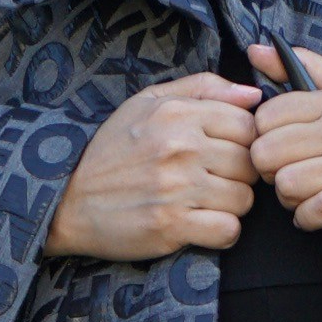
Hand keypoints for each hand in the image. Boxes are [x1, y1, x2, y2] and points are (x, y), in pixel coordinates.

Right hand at [46, 72, 261, 259]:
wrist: (67, 201)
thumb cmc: (111, 151)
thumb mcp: (147, 104)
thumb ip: (202, 88)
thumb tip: (253, 95)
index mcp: (177, 114)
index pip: (248, 125)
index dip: (243, 142)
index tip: (224, 153)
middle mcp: (179, 147)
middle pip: (250, 164)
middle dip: (238, 175)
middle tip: (213, 181)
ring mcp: (176, 188)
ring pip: (244, 198)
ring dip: (231, 206)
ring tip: (204, 203)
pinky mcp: (171, 226)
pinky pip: (229, 230)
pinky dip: (221, 232)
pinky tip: (201, 225)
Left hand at [246, 46, 321, 239]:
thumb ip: (308, 69)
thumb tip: (257, 51)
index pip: (266, 116)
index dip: (265, 139)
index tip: (283, 151)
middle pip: (267, 153)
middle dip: (271, 173)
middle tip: (291, 179)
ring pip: (286, 184)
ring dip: (290, 199)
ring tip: (307, 198)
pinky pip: (316, 210)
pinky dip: (309, 219)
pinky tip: (319, 216)